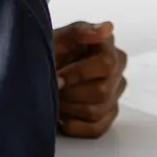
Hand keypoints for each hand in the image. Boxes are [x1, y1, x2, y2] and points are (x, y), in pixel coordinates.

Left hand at [54, 21, 127, 137]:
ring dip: (68, 108)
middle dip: (70, 93)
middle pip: (102, 92)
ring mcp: (114, 95)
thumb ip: (81, 31)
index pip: (106, 65)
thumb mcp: (58, 36)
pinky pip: (96, 129)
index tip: (57, 77)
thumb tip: (107, 28)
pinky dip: (74, 125)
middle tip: (52, 89)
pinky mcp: (107, 115)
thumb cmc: (50, 52)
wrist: (38, 69)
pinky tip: (62, 115)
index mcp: (108, 48)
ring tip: (54, 99)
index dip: (78, 74)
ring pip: (96, 112)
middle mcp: (117, 72)